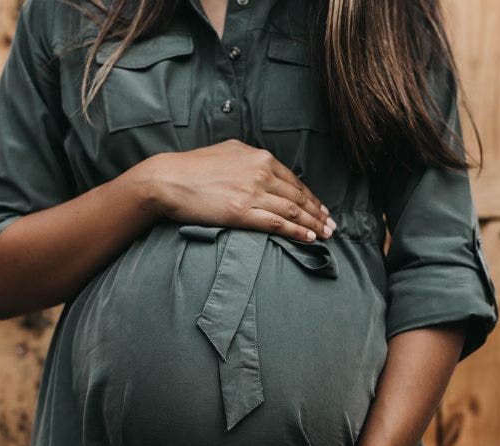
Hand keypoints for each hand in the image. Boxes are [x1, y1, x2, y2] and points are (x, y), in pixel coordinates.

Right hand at [143, 139, 336, 241]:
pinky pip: (277, 223)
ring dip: (313, 224)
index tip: (321, 209)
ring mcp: (252, 192)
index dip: (311, 197)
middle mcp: (260, 172)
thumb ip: (249, 159)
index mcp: (259, 157)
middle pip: (298, 196)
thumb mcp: (227, 152)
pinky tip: (308, 238)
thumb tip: (262, 165)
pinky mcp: (242, 212)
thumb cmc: (193, 168)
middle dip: (318, 213)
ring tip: (325, 235)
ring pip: (292, 210)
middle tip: (332, 225)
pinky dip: (296, 231)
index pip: (294, 180)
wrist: (168, 179)